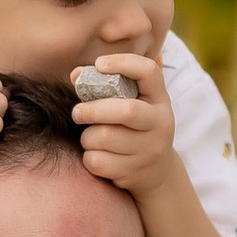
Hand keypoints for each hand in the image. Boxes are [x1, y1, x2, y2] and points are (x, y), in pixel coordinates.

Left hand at [70, 49, 176, 196]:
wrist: (157, 172)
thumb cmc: (135, 128)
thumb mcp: (132, 104)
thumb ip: (106, 87)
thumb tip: (75, 75)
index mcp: (159, 100)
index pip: (149, 71)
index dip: (123, 63)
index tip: (99, 64)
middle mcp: (160, 124)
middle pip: (125, 111)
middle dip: (93, 110)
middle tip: (77, 112)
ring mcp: (149, 150)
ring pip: (104, 138)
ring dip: (88, 137)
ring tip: (90, 137)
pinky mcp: (134, 172)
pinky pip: (97, 161)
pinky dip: (89, 157)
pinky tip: (97, 155)